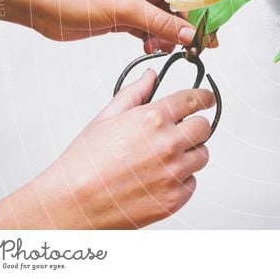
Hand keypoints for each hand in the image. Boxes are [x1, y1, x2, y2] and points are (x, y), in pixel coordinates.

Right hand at [0, 69, 215, 228]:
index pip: (194, 100)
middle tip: (179, 132)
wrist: (72, 204)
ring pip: (202, 156)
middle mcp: (169, 144)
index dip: (204, 98)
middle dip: (195, 127)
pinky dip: (181, 180)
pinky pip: (192, 183)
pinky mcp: (174, 198)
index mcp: (154, 119)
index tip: (206, 99)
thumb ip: (135, 92)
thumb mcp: (106, 117)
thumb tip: (151, 75)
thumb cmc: (84, 162)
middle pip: (204, 128)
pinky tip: (157, 179)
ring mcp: (174, 173)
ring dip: (189, 154)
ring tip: (161, 159)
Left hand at [31, 0, 214, 52]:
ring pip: (163, 22)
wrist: (39, 3)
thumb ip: (160, 22)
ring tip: (158, 48)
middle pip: (177, 9)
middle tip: (191, 50)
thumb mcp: (124, 8)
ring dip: (166, 37)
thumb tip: (189, 33)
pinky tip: (148, 48)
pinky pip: (148, 30)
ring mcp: (133, 2)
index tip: (209, 37)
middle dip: (183, 29)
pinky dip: (152, 40)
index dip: (199, 16)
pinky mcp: (123, 17)